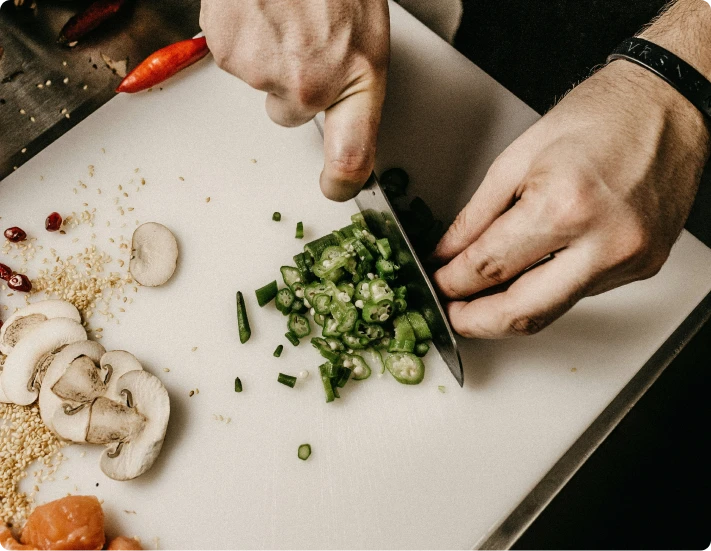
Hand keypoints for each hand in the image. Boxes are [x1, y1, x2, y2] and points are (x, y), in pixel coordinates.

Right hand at [200, 0, 389, 200]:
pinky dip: (243, 35)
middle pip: (289, 113)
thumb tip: (338, 118)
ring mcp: (263, 70)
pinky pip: (233, 56)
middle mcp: (308, 85)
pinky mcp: (227, 50)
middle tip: (304, 39)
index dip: (342, 180)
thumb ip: (350, 82)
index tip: (336, 187)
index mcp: (355, 78)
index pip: (353, 156)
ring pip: (260, 81)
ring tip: (284, 12)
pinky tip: (261, 8)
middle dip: (293, 84)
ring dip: (268, 53)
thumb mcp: (366, 32)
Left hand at [432, 60, 709, 337]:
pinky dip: (546, 290)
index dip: (453, 283)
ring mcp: (628, 259)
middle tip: (453, 313)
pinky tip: (528, 276)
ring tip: (481, 298)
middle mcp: (603, 241)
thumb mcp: (517, 157)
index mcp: (565, 205)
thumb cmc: (600, 116)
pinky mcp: (643, 266)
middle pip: (523, 312)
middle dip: (477, 321)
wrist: (667, 104)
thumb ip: (476, 216)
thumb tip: (448, 254)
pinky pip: (580, 294)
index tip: (438, 283)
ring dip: (510, 311)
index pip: (490, 267)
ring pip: (553, 311)